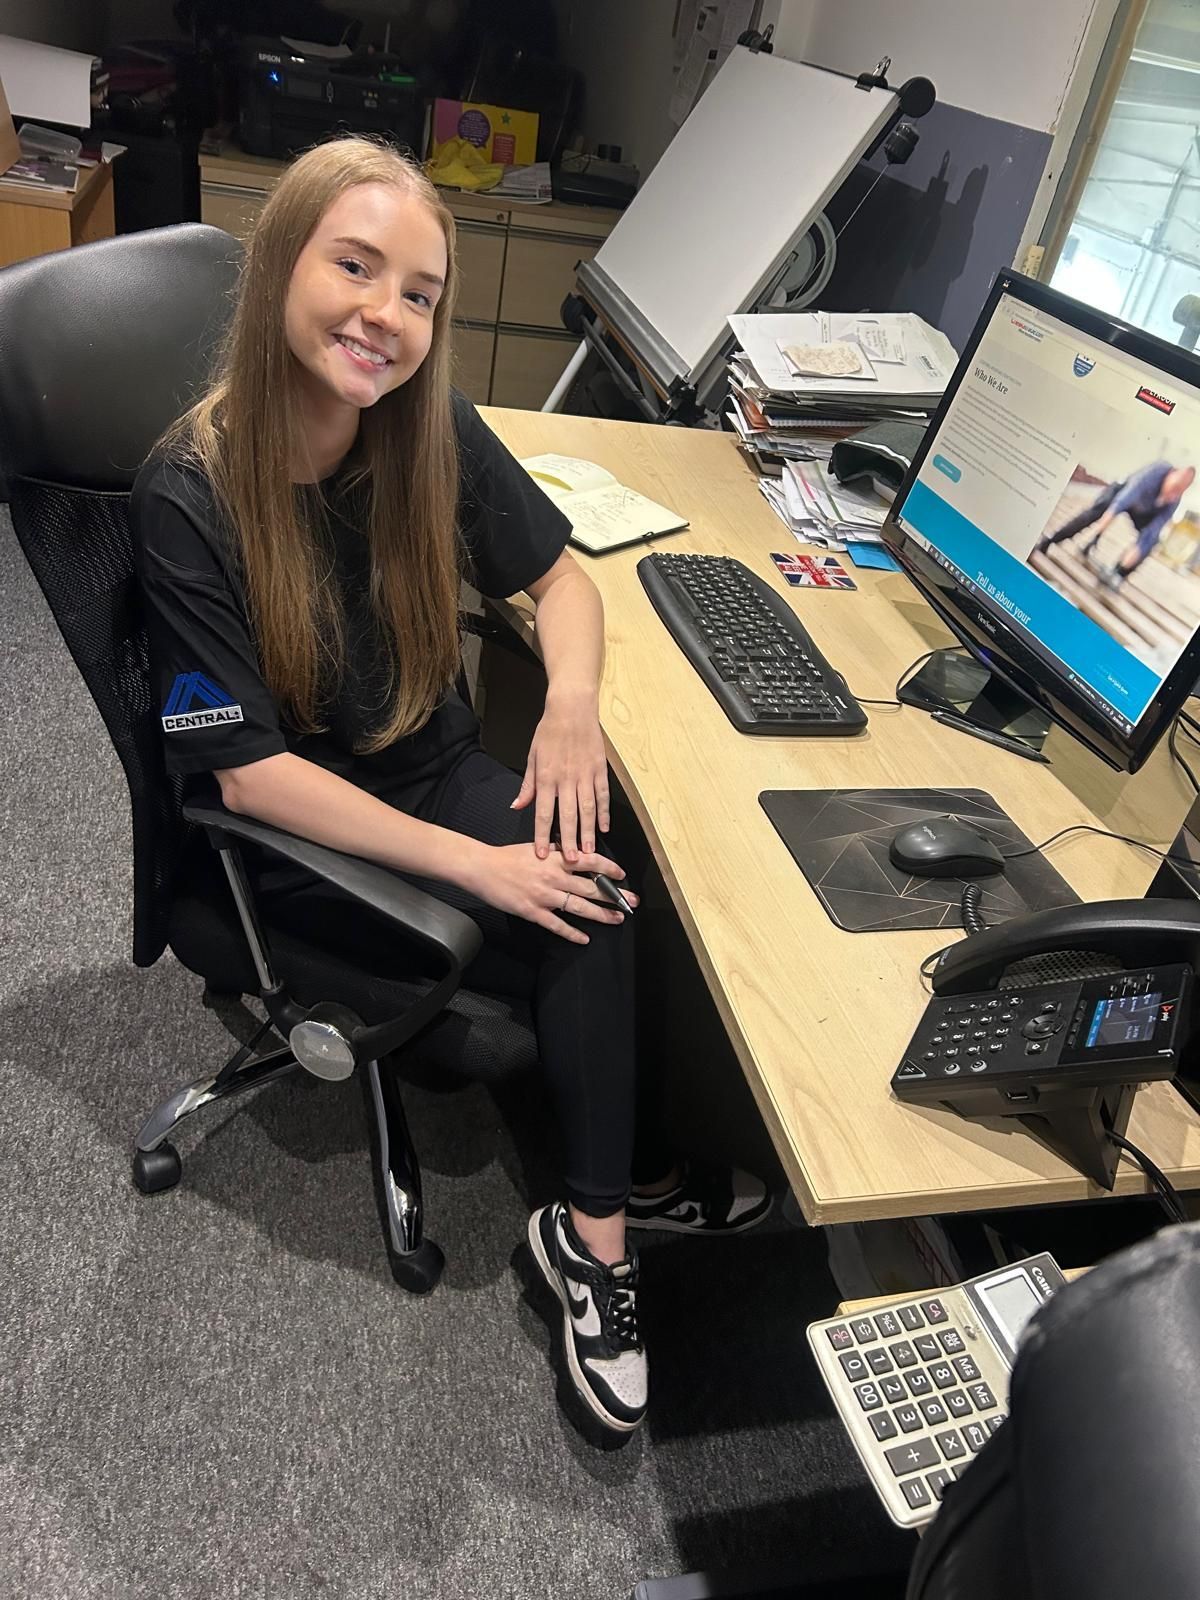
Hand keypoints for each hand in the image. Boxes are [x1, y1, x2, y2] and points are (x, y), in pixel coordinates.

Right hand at [463, 842, 638, 944]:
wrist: (482, 868)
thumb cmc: (507, 857)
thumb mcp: (536, 846)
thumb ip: (556, 850)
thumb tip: (574, 851)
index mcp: (555, 858)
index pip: (590, 861)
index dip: (609, 869)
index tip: (622, 875)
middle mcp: (554, 876)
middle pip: (591, 887)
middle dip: (614, 896)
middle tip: (632, 902)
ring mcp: (544, 895)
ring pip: (579, 907)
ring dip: (601, 915)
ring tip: (617, 919)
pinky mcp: (533, 911)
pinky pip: (557, 925)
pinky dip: (572, 933)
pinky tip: (585, 939)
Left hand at [511, 690, 608, 861]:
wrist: (572, 708)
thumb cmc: (549, 732)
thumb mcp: (532, 756)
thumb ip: (528, 785)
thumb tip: (517, 806)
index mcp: (547, 777)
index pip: (543, 812)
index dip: (542, 835)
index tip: (541, 854)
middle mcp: (566, 779)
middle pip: (568, 815)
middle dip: (569, 840)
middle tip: (571, 862)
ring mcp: (585, 775)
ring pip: (588, 809)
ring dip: (588, 832)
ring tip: (588, 852)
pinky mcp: (600, 770)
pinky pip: (603, 796)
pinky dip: (604, 813)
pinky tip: (604, 828)